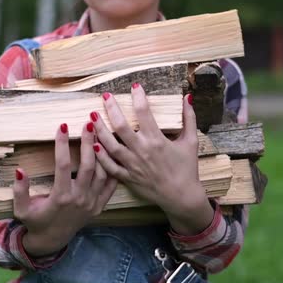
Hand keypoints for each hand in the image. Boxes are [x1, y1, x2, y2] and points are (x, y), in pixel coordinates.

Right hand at [14, 122, 117, 256]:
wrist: (52, 240)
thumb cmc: (35, 221)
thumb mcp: (21, 209)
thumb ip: (20, 190)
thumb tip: (20, 169)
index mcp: (60, 197)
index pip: (62, 165)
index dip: (62, 144)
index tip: (62, 126)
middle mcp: (79, 199)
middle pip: (87, 165)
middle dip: (88, 142)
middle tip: (88, 123)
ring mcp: (92, 203)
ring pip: (102, 173)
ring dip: (102, 152)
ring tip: (101, 133)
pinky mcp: (99, 206)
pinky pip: (110, 186)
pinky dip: (113, 169)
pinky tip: (111, 153)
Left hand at [90, 84, 212, 234]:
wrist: (181, 196)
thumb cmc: (187, 168)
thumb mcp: (191, 141)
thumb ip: (189, 118)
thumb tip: (187, 97)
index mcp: (157, 140)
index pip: (144, 112)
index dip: (138, 97)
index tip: (135, 86)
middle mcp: (142, 151)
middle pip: (121, 126)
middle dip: (111, 109)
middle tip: (105, 97)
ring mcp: (132, 165)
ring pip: (110, 145)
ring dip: (99, 130)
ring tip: (92, 117)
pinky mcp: (127, 178)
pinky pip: (109, 166)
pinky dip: (100, 156)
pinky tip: (92, 144)